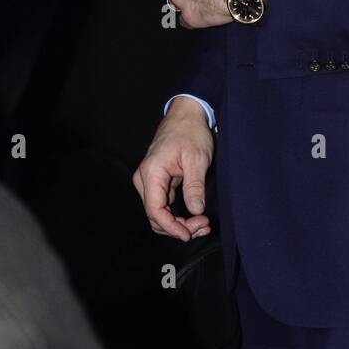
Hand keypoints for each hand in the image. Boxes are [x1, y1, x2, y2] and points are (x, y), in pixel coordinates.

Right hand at [132, 97, 213, 241]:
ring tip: (202, 224)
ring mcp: (149, 181)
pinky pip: (163, 206)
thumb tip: (195, 210)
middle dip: (178, 227)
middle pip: (155, 216)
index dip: (171, 227)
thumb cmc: (190, 132)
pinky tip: (195, 217)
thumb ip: (194, 186)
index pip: (155, 211)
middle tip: (203, 226)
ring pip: (159, 214)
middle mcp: (145, 179)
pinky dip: (177, 215)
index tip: (189, 233)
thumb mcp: (197, 158)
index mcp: (152, 173)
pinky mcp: (157, 182)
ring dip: (178, 224)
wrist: (186, 115)